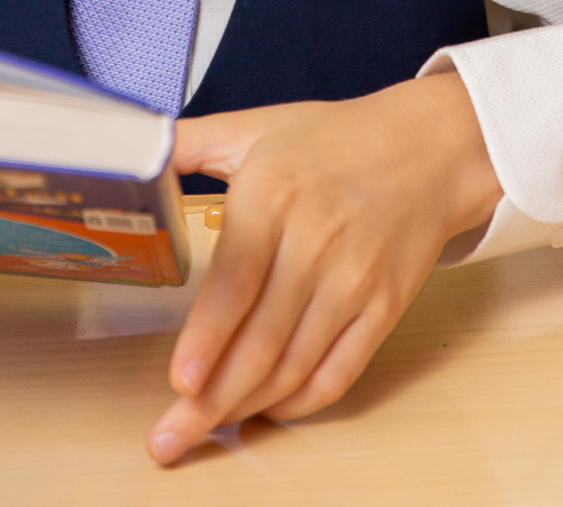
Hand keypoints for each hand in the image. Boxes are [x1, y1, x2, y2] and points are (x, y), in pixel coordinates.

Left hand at [148, 72, 502, 463]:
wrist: (430, 147)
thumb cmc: (336, 138)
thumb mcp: (256, 125)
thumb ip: (188, 142)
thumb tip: (131, 153)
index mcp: (274, 194)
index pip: (235, 282)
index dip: (207, 338)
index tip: (181, 380)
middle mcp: (316, 242)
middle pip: (260, 340)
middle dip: (210, 400)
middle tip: (171, 436)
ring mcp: (355, 279)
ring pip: (295, 365)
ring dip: (248, 406)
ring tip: (208, 429)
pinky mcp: (385, 307)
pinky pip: (340, 370)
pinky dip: (302, 401)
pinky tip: (269, 408)